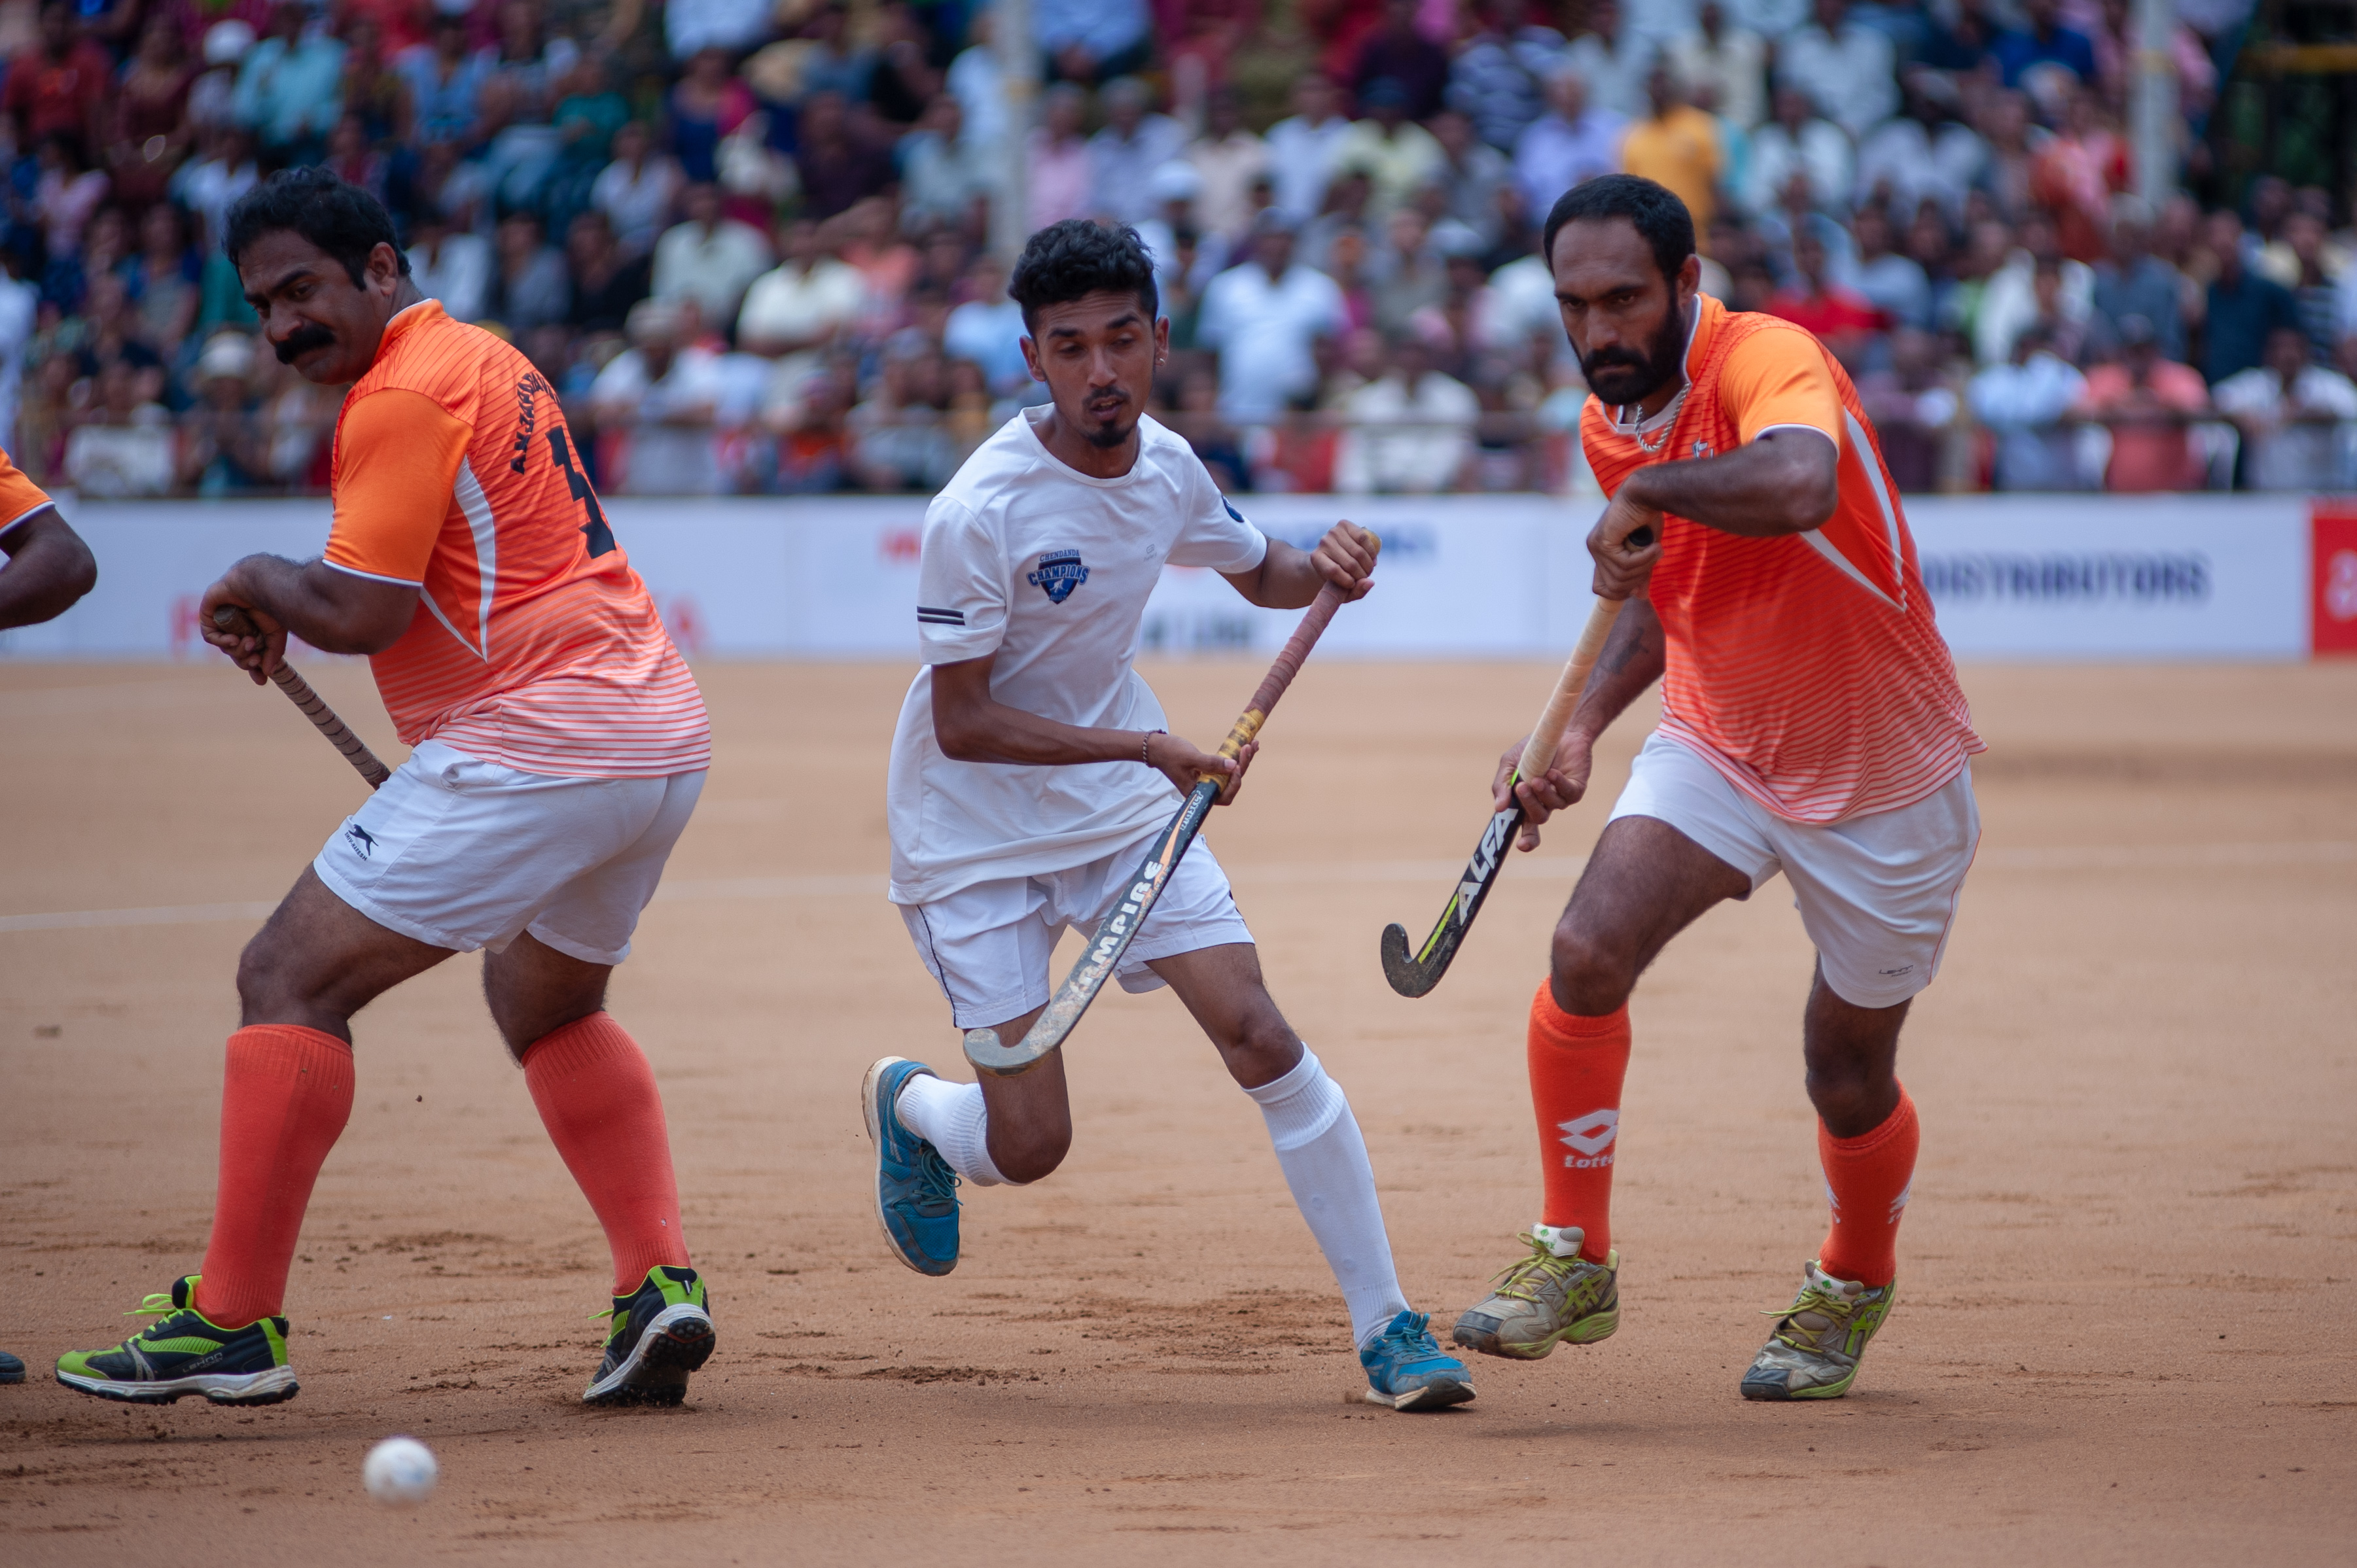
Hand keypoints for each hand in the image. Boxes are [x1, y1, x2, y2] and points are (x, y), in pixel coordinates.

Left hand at [198, 577, 285, 685]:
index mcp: (253, 631)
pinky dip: (221, 642)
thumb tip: (267, 672)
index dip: (255, 668)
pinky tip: (233, 640)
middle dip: (246, 660)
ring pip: (225, 648)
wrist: (257, 584)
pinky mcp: (208, 616)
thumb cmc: (270, 604)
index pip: (251, 655)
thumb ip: (274, 653)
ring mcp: (222, 623)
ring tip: (248, 643)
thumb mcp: (277, 634)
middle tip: (255, 661)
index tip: (261, 680)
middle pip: (237, 654)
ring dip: (237, 650)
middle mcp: (237, 628)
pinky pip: (210, 637)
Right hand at [1146, 731, 1258, 805]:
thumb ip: (1211, 763)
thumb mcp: (1190, 757)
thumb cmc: (1170, 753)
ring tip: (1252, 744)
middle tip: (1249, 747)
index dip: (1234, 783)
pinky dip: (1237, 756)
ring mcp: (1209, 780)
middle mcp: (1206, 789)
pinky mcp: (1210, 770)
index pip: (1224, 796)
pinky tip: (1247, 745)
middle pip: (1231, 784)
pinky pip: (1227, 766)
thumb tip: (1232, 765)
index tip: (1236, 766)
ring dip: (1243, 760)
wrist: (1157, 747)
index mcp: (1199, 792)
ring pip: (1232, 774)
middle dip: (1242, 766)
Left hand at [1311, 520, 1378, 601]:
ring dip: (1368, 565)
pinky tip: (1371, 560)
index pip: (1333, 571)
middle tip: (1364, 578)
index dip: (1347, 580)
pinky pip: (1364, 539)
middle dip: (1362, 574)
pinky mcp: (1344, 524)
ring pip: (1359, 552)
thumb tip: (1370, 582)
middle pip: (1349, 563)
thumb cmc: (1337, 577)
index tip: (1352, 585)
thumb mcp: (1343, 590)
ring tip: (1368, 570)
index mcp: (1316, 559)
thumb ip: (1356, 591)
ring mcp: (1333, 532)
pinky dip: (1371, 552)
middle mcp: (1323, 543)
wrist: (1332, 556)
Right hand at [1490, 727, 1595, 851]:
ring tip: (1537, 777)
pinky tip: (1553, 773)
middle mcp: (1545, 804)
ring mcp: (1561, 798)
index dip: (1526, 841)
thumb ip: (1501, 785)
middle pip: (1537, 818)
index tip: (1520, 846)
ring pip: (1551, 806)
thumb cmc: (1532, 750)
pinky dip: (1558, 784)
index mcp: (1527, 802)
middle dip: (1528, 805)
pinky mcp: (1576, 788)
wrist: (1557, 731)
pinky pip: (1568, 793)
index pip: (1527, 829)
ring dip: (1542, 793)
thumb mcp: (1509, 764)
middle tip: (1521, 787)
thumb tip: (1499, 809)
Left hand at [1587, 490, 1663, 600]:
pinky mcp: (1603, 541)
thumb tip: (1639, 596)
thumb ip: (1640, 573)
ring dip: (1644, 566)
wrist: (1646, 494)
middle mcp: (1595, 550)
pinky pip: (1625, 564)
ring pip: (1621, 577)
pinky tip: (1654, 545)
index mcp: (1602, 554)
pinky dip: (1644, 558)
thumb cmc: (1647, 518)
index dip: (1620, 591)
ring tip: (1655, 549)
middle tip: (1652, 558)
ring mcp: (1596, 546)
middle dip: (1637, 578)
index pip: (1601, 588)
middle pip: (1614, 587)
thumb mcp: (1645, 552)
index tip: (1640, 581)